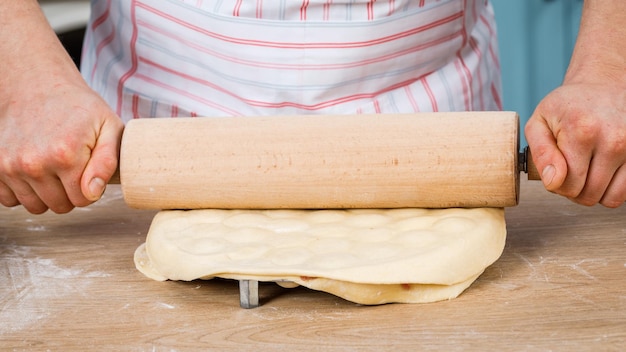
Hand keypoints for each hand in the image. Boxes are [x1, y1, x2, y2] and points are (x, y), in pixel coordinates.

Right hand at [0, 78, 123, 213]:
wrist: (36, 85)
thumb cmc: (77, 107)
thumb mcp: (108, 127)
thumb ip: (107, 162)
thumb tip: (92, 192)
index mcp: (65, 154)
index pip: (83, 200)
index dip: (90, 188)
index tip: (87, 168)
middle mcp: (34, 162)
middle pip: (60, 206)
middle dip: (70, 192)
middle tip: (71, 166)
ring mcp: (9, 165)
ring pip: (35, 206)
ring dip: (46, 193)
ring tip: (52, 167)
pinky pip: (10, 200)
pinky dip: (22, 190)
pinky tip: (33, 169)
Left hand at [525, 82, 625, 206]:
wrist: (604, 86)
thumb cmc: (568, 106)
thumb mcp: (540, 122)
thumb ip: (541, 153)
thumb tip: (553, 182)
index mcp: (582, 131)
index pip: (567, 186)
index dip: (557, 185)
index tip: (556, 170)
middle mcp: (614, 139)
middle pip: (589, 195)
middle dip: (575, 190)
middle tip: (570, 170)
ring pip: (612, 199)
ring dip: (596, 192)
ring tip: (587, 172)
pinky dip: (614, 189)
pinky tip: (604, 172)